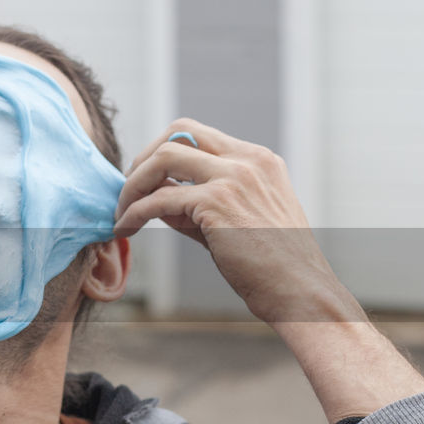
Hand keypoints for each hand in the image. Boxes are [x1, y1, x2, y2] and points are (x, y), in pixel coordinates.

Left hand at [113, 118, 350, 325]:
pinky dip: (134, 212)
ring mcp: (234, 177)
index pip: (199, 134)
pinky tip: (126, 229)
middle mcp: (248, 160)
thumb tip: (156, 200)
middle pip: (179, 130)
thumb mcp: (238, 224)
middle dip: (144, 156)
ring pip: (164, 157)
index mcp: (258, 160)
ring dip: (134, 183)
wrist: (300, 293)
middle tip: (128, 190)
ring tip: (122, 212)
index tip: (146, 179)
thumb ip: (198, 207)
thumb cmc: (272, 267)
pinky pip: (159, 199)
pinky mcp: (218, 203)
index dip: (164, 151)